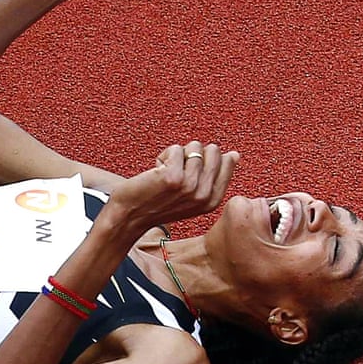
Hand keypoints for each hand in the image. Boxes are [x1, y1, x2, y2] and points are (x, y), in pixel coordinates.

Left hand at [107, 141, 239, 232]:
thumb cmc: (155, 204)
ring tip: (163, 173)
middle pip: (213, 150)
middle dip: (192, 154)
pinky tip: (155, 171)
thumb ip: (212, 178)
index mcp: (213, 200)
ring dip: (175, 155)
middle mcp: (205, 195)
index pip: (227, 162)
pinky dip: (163, 155)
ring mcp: (191, 186)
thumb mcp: (191, 196)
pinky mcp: (174, 177)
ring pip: (194, 147)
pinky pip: (176, 149)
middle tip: (175, 171)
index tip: (187, 172)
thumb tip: (234, 154)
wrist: (128, 216)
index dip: (204, 159)